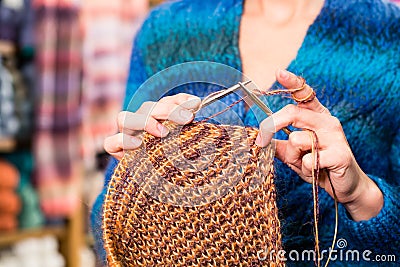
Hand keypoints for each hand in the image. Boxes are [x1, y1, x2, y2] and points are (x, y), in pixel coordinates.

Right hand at [104, 93, 200, 159]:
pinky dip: (123, 141)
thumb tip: (197, 102)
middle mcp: (140, 122)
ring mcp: (126, 135)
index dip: (180, 100)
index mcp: (157, 117)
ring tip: (163, 133)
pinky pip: (111, 142)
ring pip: (124, 118)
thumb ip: (188, 123)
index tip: (195, 104)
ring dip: (145, 122)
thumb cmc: (174, 161)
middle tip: (187, 119)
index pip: (166, 102)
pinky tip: (139, 144)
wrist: (156, 184)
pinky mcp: (116, 150)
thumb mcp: (184, 142)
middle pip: (148, 108)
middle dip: (169, 111)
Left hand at [256, 69, 382, 220]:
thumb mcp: (292, 153)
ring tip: (306, 164)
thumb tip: (257, 136)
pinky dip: (306, 169)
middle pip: (293, 113)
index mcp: (316, 115)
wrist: (343, 186)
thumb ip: (277, 144)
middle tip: (261, 140)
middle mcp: (327, 121)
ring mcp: (335, 136)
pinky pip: (309, 159)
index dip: (292, 82)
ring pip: (298, 139)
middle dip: (273, 126)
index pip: (304, 93)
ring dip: (295, 156)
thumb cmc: (316, 165)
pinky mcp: (341, 154)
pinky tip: (316, 171)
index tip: (279, 72)